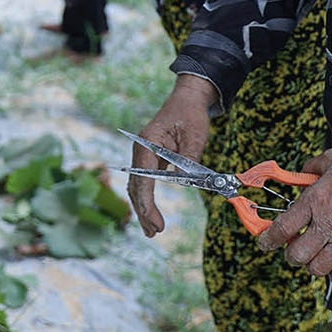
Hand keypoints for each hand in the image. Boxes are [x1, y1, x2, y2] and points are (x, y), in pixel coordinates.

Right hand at [127, 74, 217, 237]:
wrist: (188, 99)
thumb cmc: (191, 114)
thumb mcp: (195, 135)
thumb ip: (189, 159)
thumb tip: (184, 182)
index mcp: (147, 144)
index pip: (142, 179)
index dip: (147, 203)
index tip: (155, 222)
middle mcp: (140, 151)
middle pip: (136, 186)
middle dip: (143, 211)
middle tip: (154, 233)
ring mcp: (144, 155)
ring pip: (138, 187)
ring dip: (143, 208)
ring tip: (152, 230)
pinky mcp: (151, 159)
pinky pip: (145, 182)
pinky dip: (147, 198)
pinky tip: (151, 213)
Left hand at [255, 149, 331, 285]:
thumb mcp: (331, 159)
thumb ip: (311, 167)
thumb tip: (300, 174)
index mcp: (314, 201)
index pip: (282, 227)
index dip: (269, 239)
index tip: (265, 243)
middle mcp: (326, 224)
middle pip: (297, 254)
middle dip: (291, 255)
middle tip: (293, 250)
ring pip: (317, 268)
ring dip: (311, 265)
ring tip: (314, 258)